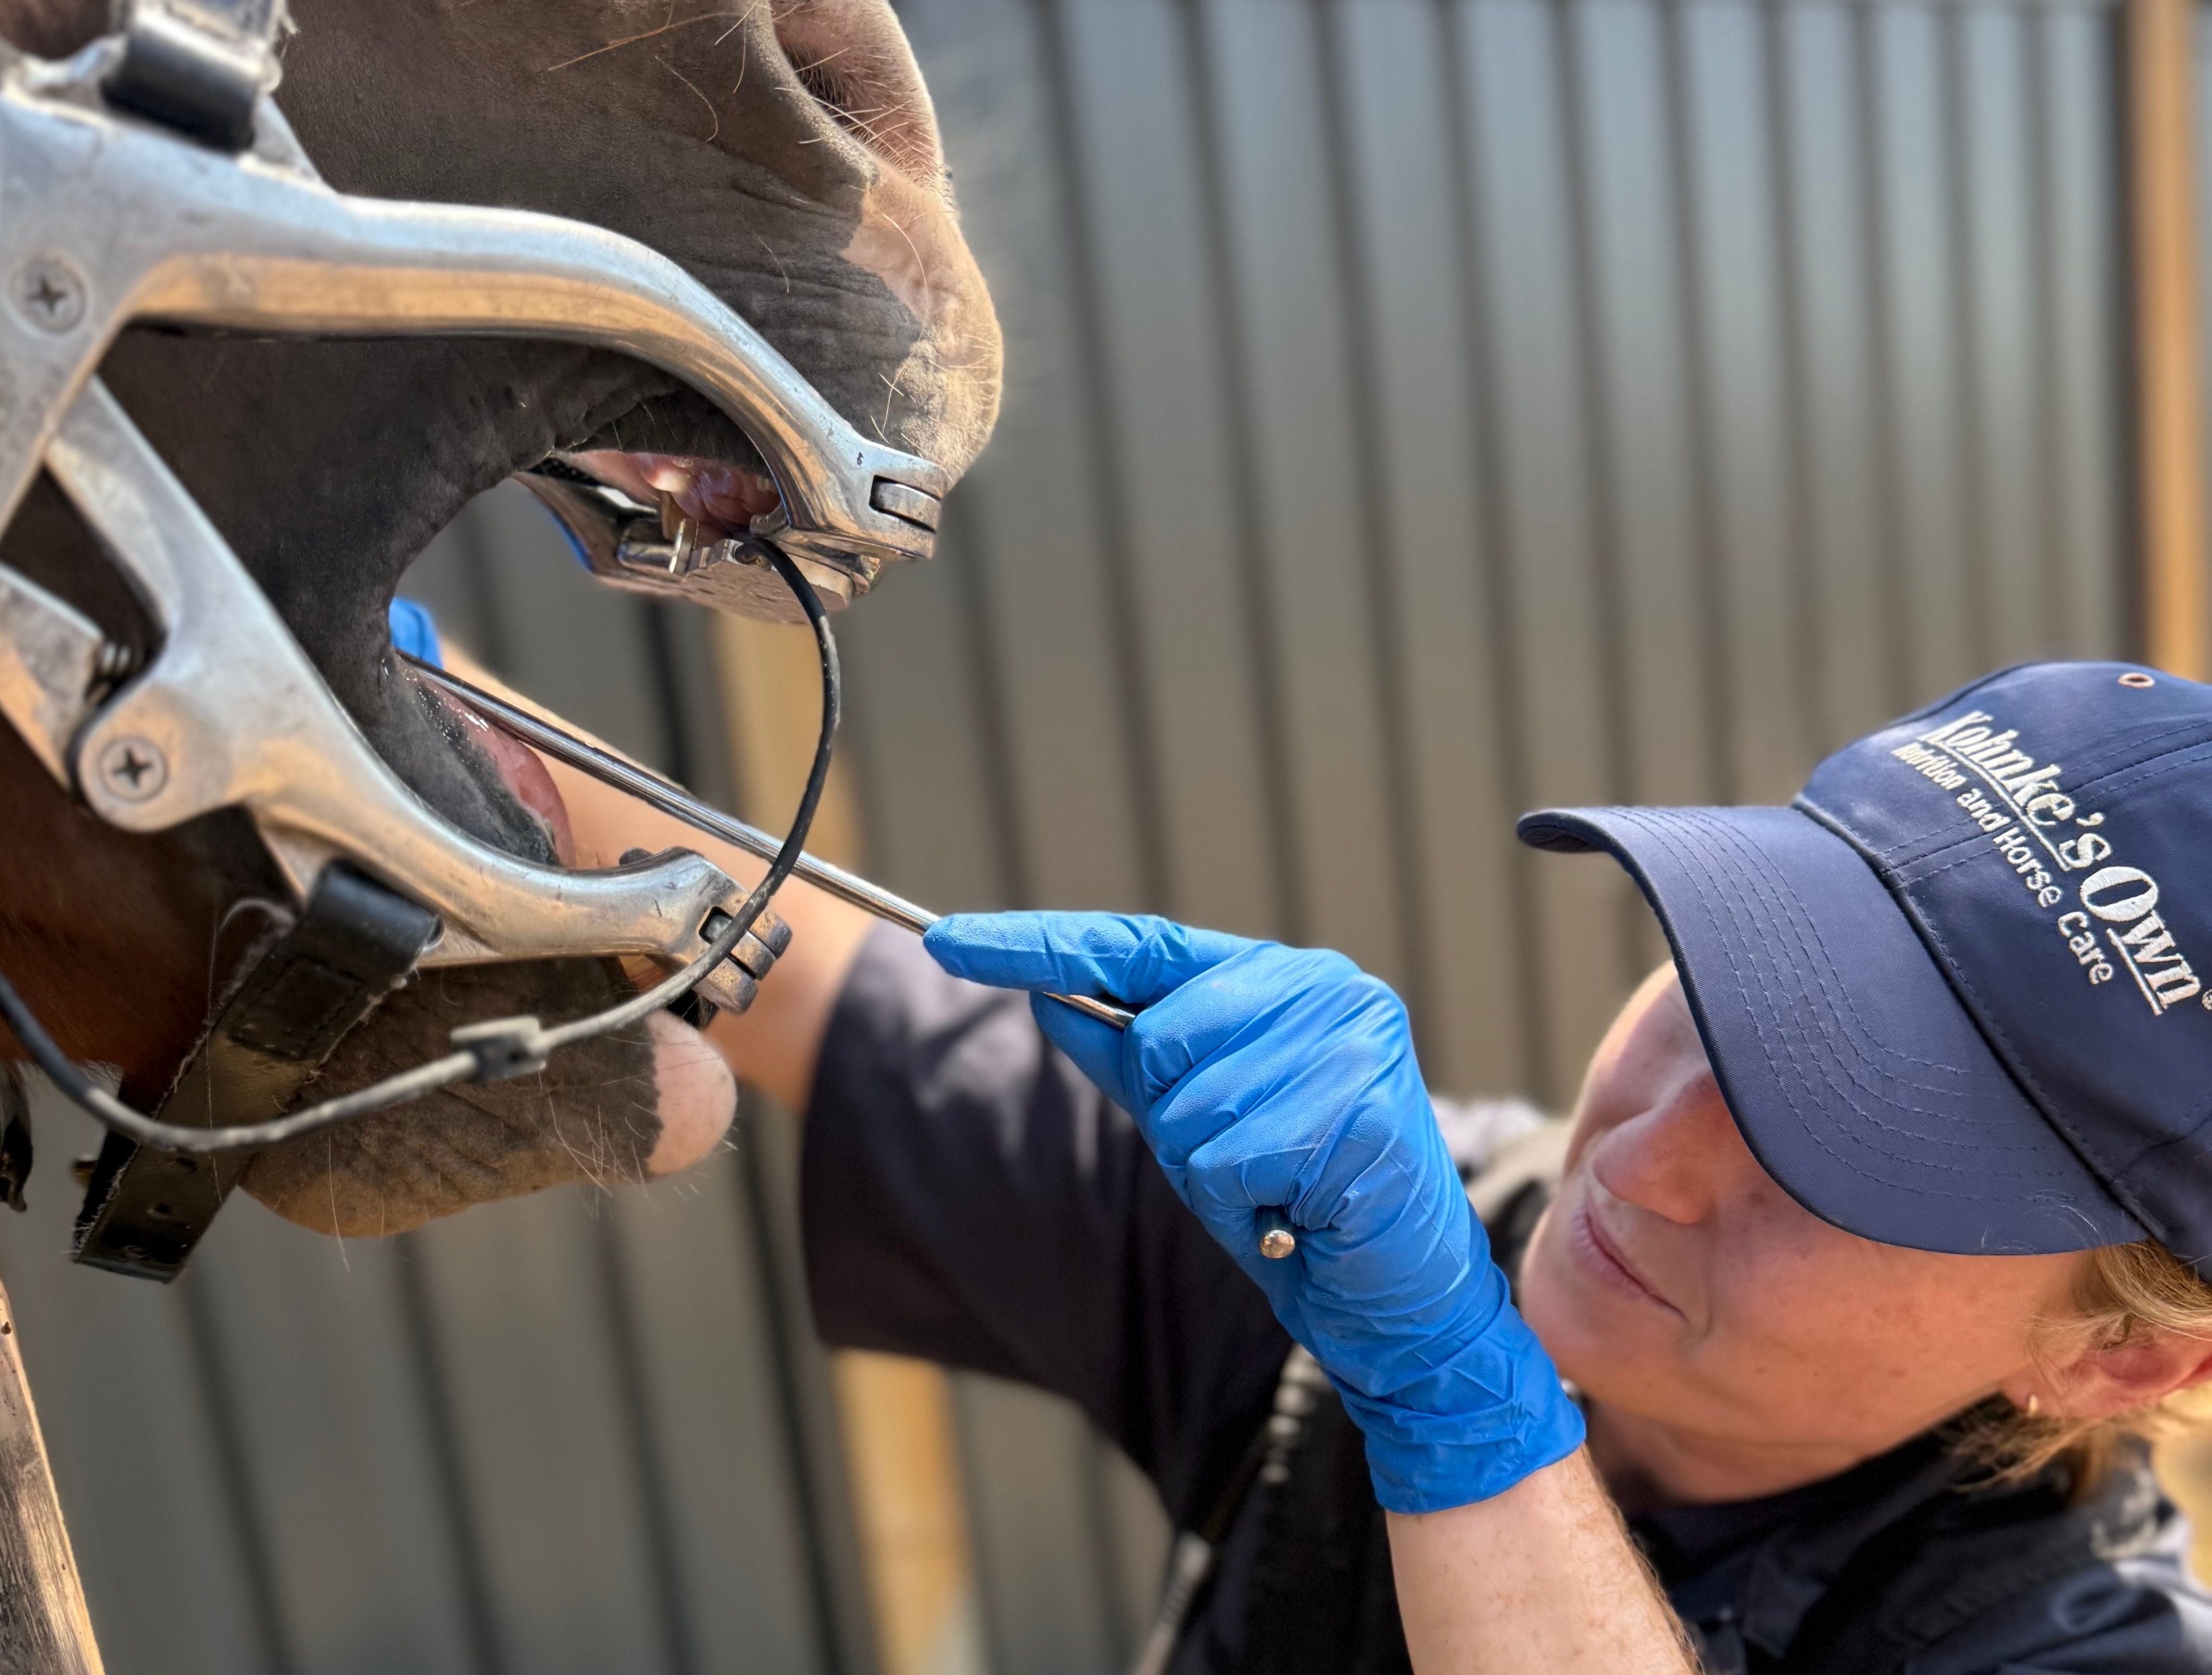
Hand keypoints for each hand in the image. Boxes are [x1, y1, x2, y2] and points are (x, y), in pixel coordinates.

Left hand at [923, 912, 1583, 1512]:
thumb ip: (1125, 1054)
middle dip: (1172, 1120)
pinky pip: (1226, 1157)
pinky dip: (1241, 1203)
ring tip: (1272, 1189)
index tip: (943, 939)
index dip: (1036, 943)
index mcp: (1282, 976)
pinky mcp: (1359, 1110)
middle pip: (1157, 1038)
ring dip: (1209, 1171)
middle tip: (1243, 1163)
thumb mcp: (1190, 1123)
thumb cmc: (1293, 1202)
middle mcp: (1323, 986)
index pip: (1137, 943)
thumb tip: (1043, 995)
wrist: (1398, 1298)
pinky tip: (1294, 1210)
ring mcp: (1348, 1042)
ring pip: (1187, 1104)